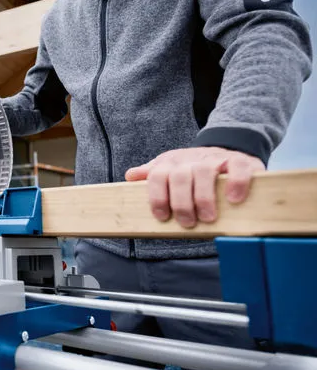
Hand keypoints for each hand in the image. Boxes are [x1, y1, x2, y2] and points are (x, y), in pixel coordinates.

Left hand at [125, 147, 264, 227]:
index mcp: (171, 163)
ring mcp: (215, 158)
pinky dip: (236, 183)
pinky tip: (233, 199)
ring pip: (204, 172)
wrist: (226, 146)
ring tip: (208, 218)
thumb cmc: (193, 168)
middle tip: (187, 223)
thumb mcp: (170, 168)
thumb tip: (130, 176)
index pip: (157, 176)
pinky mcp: (239, 160)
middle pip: (179, 177)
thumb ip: (152, 175)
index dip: (157, 197)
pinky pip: (237, 168)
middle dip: (181, 203)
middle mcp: (191, 159)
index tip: (162, 217)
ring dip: (204, 197)